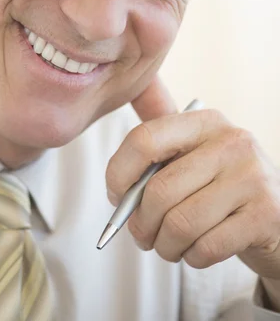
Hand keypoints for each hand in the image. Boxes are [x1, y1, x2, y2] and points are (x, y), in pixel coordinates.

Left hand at [106, 80, 279, 283]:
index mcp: (204, 122)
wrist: (278, 214)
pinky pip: (206, 247)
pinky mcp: (265, 215)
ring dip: (165, 246)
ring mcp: (251, 177)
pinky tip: (195, 251)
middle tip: (141, 235)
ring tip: (168, 246)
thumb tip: (118, 193)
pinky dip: (192, 258)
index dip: (119, 172)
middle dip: (140, 223)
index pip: (144, 138)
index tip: (116, 196)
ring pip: (180, 223)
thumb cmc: (220, 188)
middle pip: (159, 189)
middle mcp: (231, 142)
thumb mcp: (193, 161)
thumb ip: (156, 165)